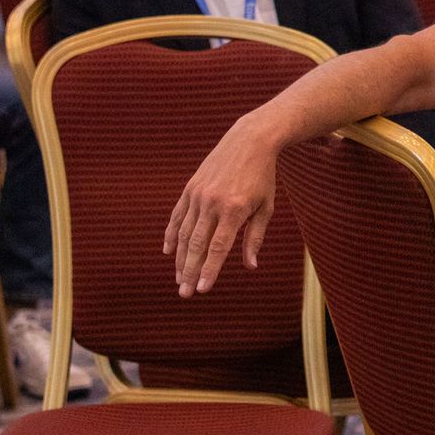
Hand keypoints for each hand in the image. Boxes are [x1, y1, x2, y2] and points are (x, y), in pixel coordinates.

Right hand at [162, 118, 279, 296]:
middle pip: (197, 245)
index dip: (209, 270)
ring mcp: (198, 194)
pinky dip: (171, 234)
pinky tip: (169, 252)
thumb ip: (255, 237)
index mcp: (234, 209)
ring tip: (179, 278)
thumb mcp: (266, 207)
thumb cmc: (262, 177)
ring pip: (184, 233)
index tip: (203, 290)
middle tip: (185, 293)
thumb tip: (250, 266)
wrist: (249, 140)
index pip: (218, 247)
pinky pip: (177, 215)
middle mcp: (213, 202)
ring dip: (180, 258)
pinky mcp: (190, 187)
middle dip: (190, 271)